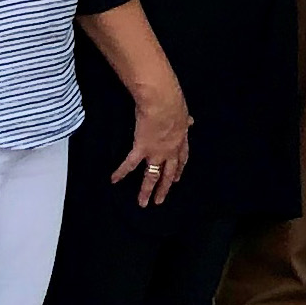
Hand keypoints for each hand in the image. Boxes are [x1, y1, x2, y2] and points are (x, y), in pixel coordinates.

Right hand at [110, 84, 191, 205]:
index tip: (177, 179)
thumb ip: (185, 121)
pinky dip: (121, 172)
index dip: (178, 170)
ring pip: (152, 175)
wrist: (163, 101)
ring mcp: (156, 152)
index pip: (182, 159)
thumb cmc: (173, 102)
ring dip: (146, 190)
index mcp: (181, 140)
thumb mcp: (184, 113)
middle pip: (168, 173)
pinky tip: (114, 180)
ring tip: (142, 203)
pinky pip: (130, 164)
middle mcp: (170, 150)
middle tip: (160, 200)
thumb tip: (191, 121)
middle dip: (164, 188)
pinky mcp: (141, 149)